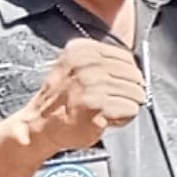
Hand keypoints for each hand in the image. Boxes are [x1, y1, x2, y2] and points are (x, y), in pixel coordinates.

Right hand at [17, 39, 147, 155]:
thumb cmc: (62, 99)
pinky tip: (104, 118)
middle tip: (108, 100)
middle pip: (135, 75)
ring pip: (136, 93)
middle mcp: (86, 65)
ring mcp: (91, 85)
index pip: (127, 58)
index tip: (112, 84)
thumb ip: (103, 60)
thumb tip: (137, 65)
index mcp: (81, 50)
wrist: (39, 126)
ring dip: (125, 105)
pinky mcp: (97, 106)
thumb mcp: (75, 67)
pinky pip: (131, 109)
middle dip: (128, 91)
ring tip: (104, 109)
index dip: (126, 75)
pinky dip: (123, 118)